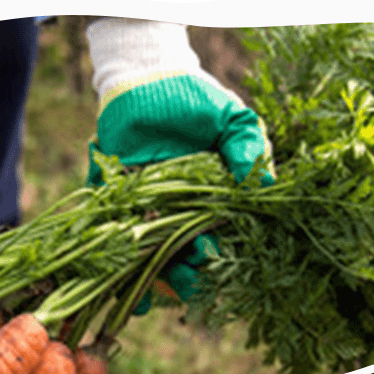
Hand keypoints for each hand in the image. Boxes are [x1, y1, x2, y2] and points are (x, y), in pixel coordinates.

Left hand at [83, 19, 273, 312]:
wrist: (145, 77)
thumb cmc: (194, 99)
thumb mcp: (230, 119)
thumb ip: (249, 148)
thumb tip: (267, 184)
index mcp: (208, 203)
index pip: (216, 239)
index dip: (216, 254)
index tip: (213, 257)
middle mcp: (175, 214)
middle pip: (181, 257)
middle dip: (185, 275)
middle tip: (185, 279)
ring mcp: (141, 211)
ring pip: (143, 257)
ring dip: (146, 279)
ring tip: (147, 295)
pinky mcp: (109, 201)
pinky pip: (106, 235)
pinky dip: (107, 257)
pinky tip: (111, 279)